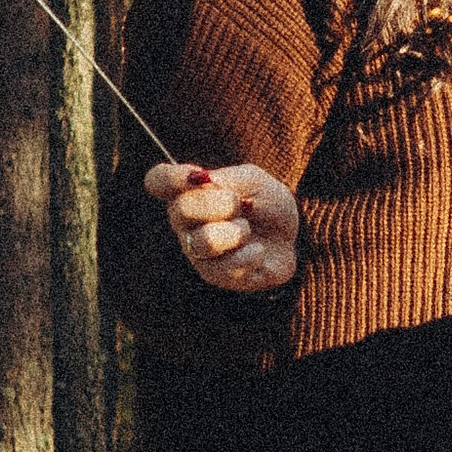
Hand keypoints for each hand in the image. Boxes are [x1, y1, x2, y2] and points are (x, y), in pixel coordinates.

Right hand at [147, 158, 300, 294]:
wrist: (292, 236)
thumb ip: (228, 178)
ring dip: (236, 232)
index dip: (170, 177)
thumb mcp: (254, 181)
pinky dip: (250, 254)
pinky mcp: (215, 275)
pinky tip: (258, 251)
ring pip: (203, 241)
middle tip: (240, 204)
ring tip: (247, 230)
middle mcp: (185, 222)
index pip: (158, 180)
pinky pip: (227, 266)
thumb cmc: (266, 204)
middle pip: (179, 209)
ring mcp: (197, 250)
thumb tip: (201, 179)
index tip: (196, 176)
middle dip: (217, 203)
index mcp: (188, 192)